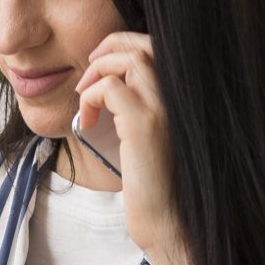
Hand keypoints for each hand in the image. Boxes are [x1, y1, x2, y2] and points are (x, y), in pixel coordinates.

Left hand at [72, 30, 183, 262]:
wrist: (168, 220)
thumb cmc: (155, 185)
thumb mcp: (147, 138)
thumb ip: (137, 108)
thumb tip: (109, 85)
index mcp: (180, 98)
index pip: (155, 47)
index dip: (125, 45)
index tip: (101, 63)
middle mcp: (177, 97)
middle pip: (144, 44)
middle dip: (110, 46)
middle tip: (89, 66)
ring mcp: (163, 108)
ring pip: (129, 58)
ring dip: (98, 71)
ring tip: (84, 97)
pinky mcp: (144, 124)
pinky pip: (109, 87)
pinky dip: (90, 97)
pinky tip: (87, 120)